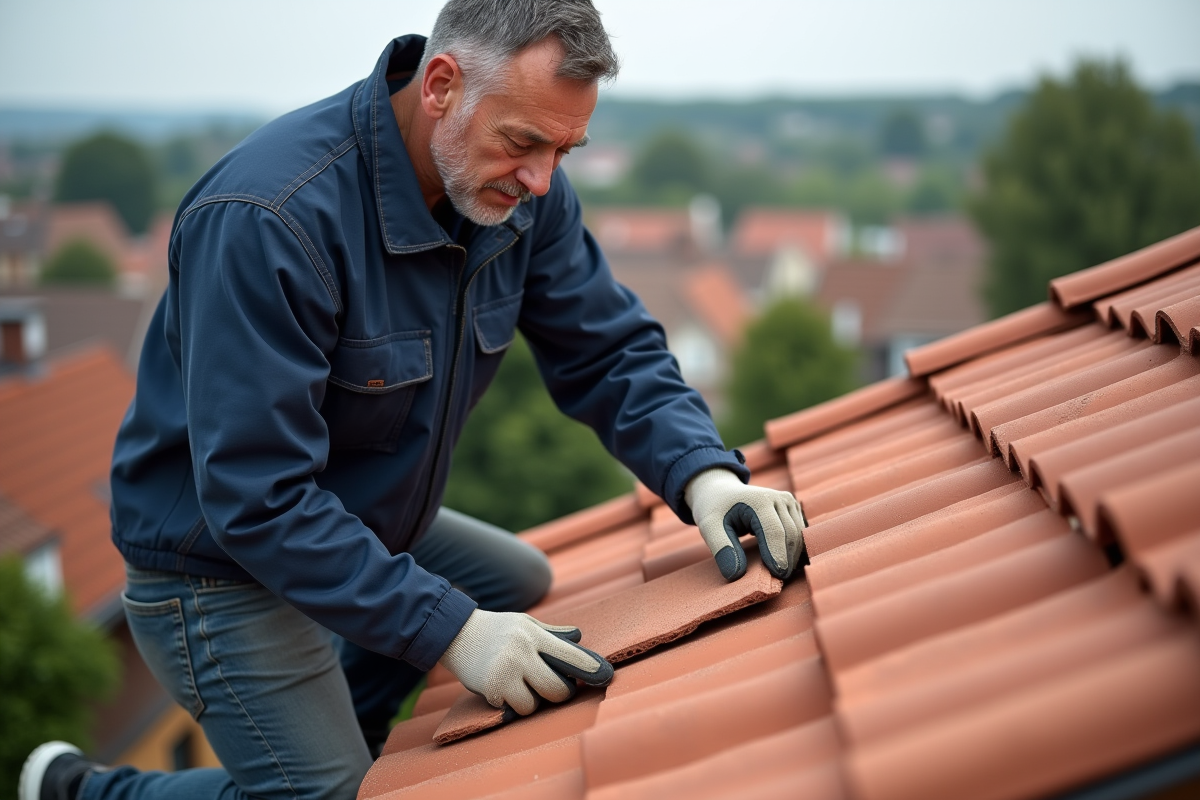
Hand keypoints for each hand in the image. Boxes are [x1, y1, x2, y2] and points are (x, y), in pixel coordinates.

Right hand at [437, 609, 612, 715]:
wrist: (455, 633)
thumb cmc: (496, 629)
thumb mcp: (524, 623)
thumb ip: (552, 633)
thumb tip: (580, 636)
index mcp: (535, 634)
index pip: (571, 654)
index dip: (591, 669)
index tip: (607, 676)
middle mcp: (523, 651)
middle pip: (557, 688)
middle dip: (560, 693)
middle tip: (552, 689)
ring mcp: (507, 671)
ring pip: (535, 704)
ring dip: (532, 701)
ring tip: (521, 686)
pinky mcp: (492, 688)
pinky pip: (514, 709)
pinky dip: (512, 704)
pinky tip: (503, 689)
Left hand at [685, 468, 805, 581]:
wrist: (721, 491)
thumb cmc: (715, 510)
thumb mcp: (709, 527)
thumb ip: (721, 549)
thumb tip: (736, 575)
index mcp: (759, 500)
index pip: (774, 532)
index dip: (777, 555)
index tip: (778, 576)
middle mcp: (779, 498)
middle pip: (791, 535)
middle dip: (787, 560)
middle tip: (778, 582)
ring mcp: (789, 502)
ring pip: (799, 536)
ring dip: (792, 557)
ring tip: (779, 575)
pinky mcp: (793, 509)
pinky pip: (800, 534)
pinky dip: (794, 550)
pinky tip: (784, 563)